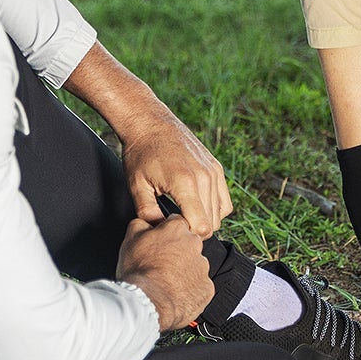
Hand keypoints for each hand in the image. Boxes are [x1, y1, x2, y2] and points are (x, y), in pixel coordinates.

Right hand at [116, 215, 212, 330]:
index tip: (160, 243)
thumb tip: (146, 221)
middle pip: (188, 244)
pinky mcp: (206, 289)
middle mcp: (195, 245)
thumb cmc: (139, 272)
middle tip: (160, 265)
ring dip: (184, 271)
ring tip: (166, 282)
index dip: (166, 233)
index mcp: (177, 229)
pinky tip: (175, 293)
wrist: (148, 303)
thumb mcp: (130, 238)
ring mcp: (202, 268)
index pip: (176, 223)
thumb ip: (142, 223)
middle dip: (177, 252)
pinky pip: (200, 287)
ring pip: (195, 266)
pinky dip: (190, 290)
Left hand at [122, 110, 234, 238]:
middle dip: (194, 230)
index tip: (171, 232)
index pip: (201, 227)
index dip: (186, 236)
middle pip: (212, 224)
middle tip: (173, 225)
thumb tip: (159, 233)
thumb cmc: (141, 153)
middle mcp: (204, 177)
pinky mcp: (216, 167)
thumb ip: (148, 214)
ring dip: (204, 220)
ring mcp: (213, 171)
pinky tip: (195, 206)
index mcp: (185, 184)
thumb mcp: (137, 186)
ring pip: (220, 214)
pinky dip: (213, 209)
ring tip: (182, 215)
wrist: (149, 123)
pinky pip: (224, 201)